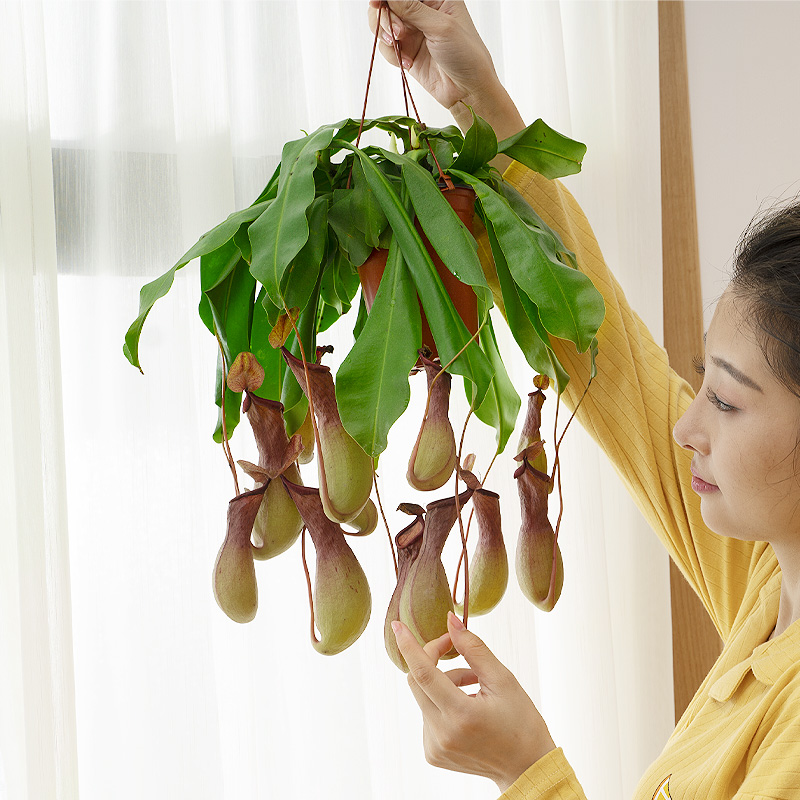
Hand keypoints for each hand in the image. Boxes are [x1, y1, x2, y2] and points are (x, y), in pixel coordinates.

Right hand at [366, 1, 524, 139]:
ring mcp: (413, 31)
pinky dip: (392, 54)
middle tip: (396, 33)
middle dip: (386, 17)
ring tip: (398, 44)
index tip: (377, 3)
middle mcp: (422, 11)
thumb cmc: (466, 55)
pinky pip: (387, 48)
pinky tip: (408, 62)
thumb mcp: (440, 27)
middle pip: (388, 5)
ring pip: (384, 24)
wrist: (467, 91)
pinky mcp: (406, 51)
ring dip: (386, 34)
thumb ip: (411, 8)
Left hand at [392, 611, 555, 792]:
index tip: (397, 625)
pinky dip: (442, 702)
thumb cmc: (521, 723)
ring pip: (424, 695)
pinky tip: (467, 708)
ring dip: (443, 682)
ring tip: (474, 688)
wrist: (526, 768)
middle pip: (417, 681)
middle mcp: (442, 733)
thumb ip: (473, 648)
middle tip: (454, 648)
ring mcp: (434, 746)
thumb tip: (451, 622)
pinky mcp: (432, 753)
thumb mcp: (503, 680)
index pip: (423, 674)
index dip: (409, 647)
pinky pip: (427, 714)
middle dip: (432, 658)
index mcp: (461, 715)